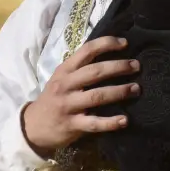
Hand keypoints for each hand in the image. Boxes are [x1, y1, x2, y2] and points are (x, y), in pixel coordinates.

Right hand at [22, 36, 139, 156]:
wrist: (33, 126)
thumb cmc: (53, 98)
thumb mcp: (61, 78)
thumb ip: (80, 69)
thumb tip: (110, 55)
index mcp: (65, 70)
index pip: (86, 51)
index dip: (106, 44)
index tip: (125, 43)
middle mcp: (65, 85)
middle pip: (95, 72)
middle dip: (118, 67)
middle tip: (136, 66)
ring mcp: (68, 105)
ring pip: (96, 96)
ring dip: (119, 91)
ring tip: (136, 89)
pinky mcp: (71, 125)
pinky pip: (93, 123)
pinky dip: (110, 122)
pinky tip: (125, 120)